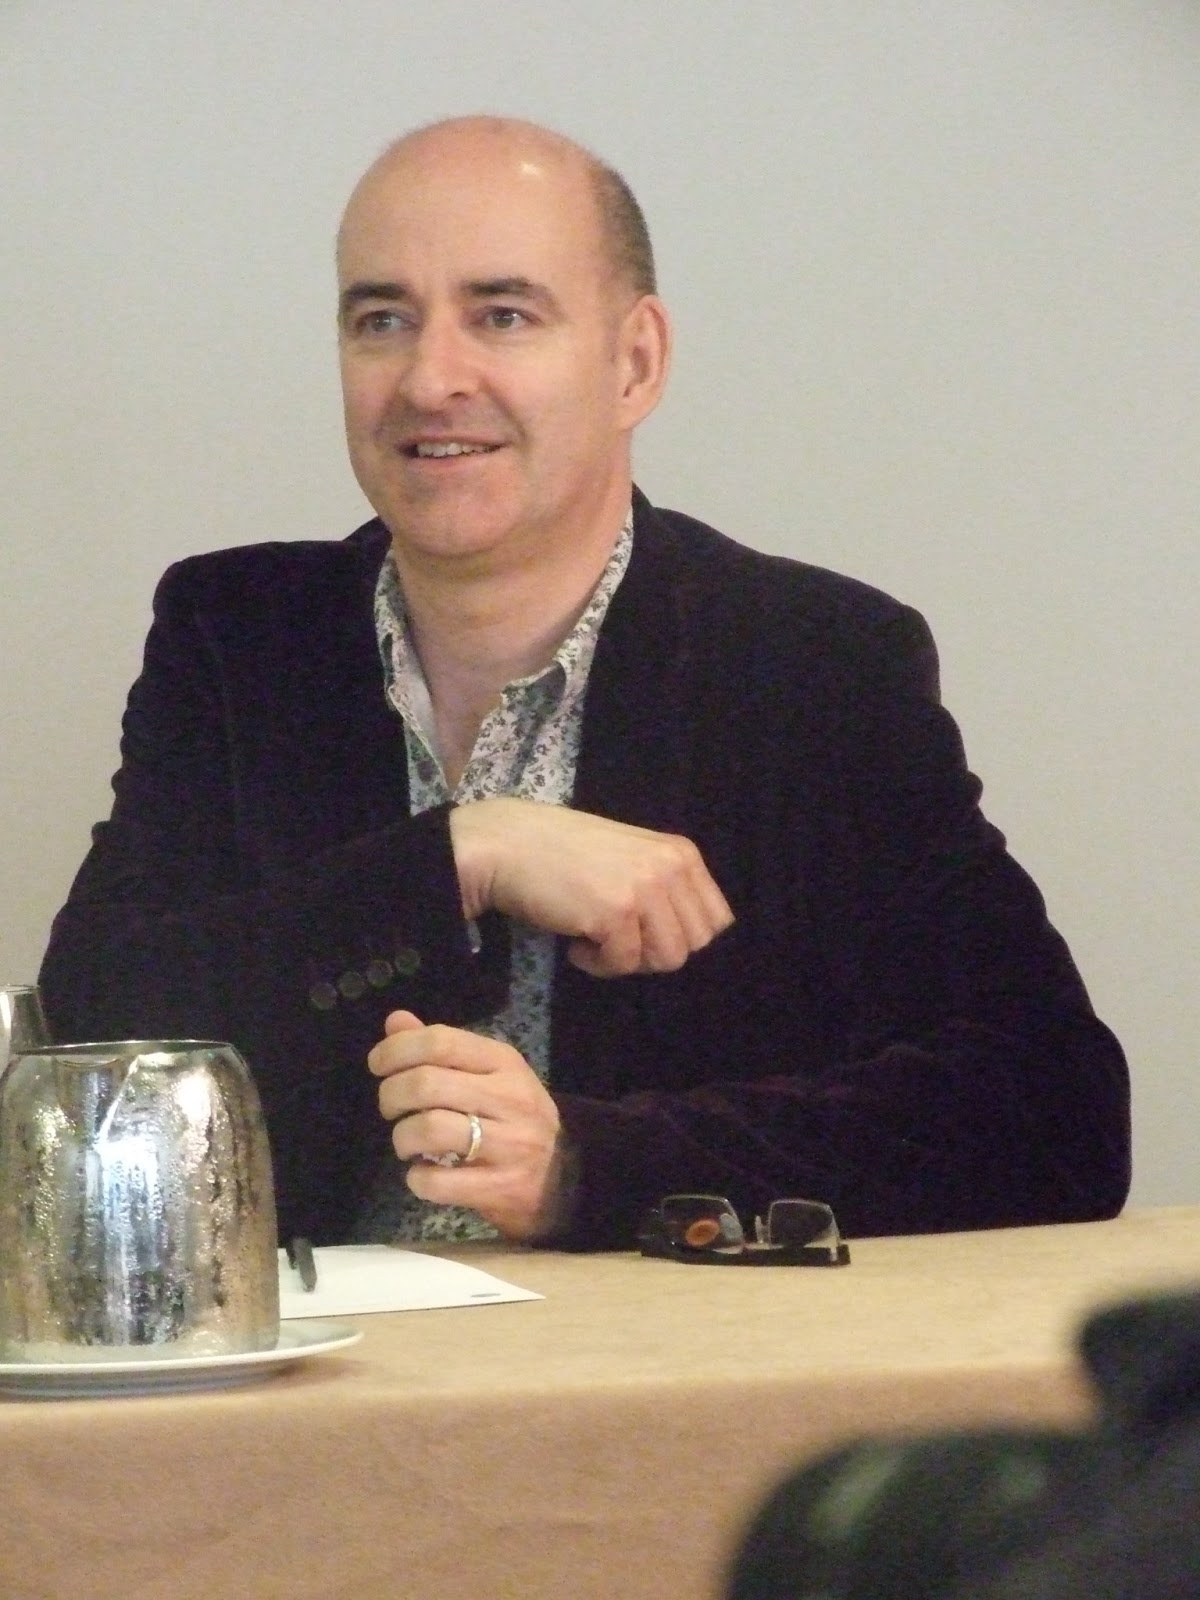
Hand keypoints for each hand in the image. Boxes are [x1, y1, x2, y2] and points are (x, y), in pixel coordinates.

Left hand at [368, 1010, 562, 1240]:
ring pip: (430, 1129)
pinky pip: (440, 1182)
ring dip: (402, 1137)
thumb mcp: (486, 1074)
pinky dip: (417, 1180)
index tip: (378, 1065)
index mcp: (504, 1061)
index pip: (441, 1041)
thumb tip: (395, 1022)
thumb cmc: (511, 1117)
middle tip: (391, 1108)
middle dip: (391, 1096)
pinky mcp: (501, 1186)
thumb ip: (440, 1049)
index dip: (397, 1050)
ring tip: (406, 1142)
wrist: (560, 1177)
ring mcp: (510, 1143)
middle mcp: (510, 1097)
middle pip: (426, 1084)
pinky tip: (422, 1174)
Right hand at [449, 798, 733, 976]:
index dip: (677, 935)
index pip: (715, 920)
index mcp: (681, 853)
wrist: (507, 845)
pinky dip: (595, 964)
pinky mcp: (615, 913)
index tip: (641, 929)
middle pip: (693, 945)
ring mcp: (645, 889)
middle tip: (617, 936)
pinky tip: (575, 941)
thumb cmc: (563, 852)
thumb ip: (666, 886)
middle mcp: (671, 867)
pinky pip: (622, 965)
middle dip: (654, 951)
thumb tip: (692, 938)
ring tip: (597, 938)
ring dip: (628, 960)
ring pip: (666, 960)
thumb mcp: (632, 857)